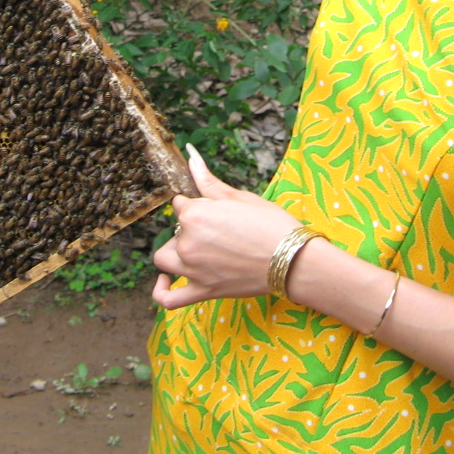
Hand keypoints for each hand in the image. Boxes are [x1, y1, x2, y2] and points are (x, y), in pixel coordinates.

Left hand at [151, 145, 300, 311]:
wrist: (293, 260)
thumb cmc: (271, 224)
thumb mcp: (240, 197)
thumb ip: (208, 180)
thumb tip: (190, 154)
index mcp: (194, 215)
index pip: (180, 205)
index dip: (196, 205)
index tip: (214, 210)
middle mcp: (187, 243)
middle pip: (175, 230)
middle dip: (191, 227)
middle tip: (220, 230)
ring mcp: (192, 270)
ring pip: (164, 259)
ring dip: (174, 251)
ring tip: (196, 249)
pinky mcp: (202, 292)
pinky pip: (169, 299)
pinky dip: (160, 291)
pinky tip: (164, 280)